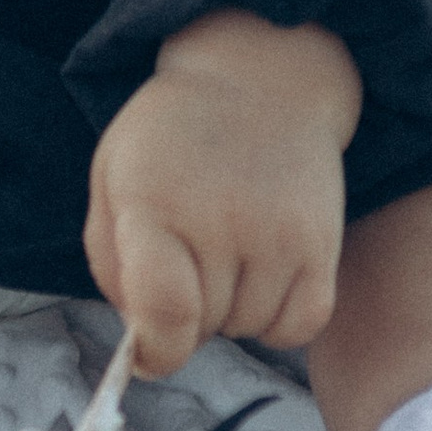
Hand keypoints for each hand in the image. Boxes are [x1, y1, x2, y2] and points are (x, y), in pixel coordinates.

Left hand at [83, 11, 360, 377]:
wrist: (261, 78)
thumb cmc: (173, 137)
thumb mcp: (113, 176)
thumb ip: (111, 263)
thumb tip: (141, 344)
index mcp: (153, 205)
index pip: (163, 310)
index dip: (154, 350)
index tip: (150, 351)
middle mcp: (219, 222)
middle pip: (202, 327)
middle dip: (186, 314)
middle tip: (188, 259)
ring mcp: (276, 234)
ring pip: (247, 330)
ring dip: (230, 313)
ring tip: (225, 253)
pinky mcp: (319, 244)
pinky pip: (299, 327)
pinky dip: (278, 321)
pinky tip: (262, 280)